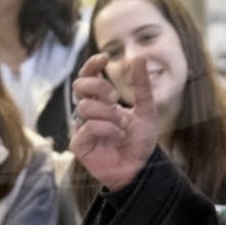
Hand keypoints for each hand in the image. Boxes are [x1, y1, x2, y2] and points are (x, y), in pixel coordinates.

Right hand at [70, 54, 157, 190]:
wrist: (141, 167)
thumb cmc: (140, 140)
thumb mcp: (146, 110)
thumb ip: (142, 85)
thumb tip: (138, 57)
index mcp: (101, 100)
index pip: (87, 76)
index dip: (91, 64)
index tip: (105, 58)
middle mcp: (88, 111)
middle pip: (79, 86)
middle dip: (99, 87)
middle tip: (116, 98)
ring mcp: (81, 127)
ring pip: (85, 107)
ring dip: (110, 114)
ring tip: (124, 126)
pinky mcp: (78, 144)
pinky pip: (87, 127)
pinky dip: (107, 129)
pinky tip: (118, 136)